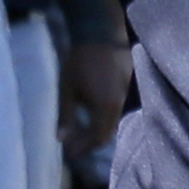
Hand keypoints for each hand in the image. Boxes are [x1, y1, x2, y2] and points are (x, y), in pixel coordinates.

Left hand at [60, 40, 127, 162]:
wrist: (100, 34)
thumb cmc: (79, 62)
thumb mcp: (67, 90)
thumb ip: (66, 116)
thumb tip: (62, 140)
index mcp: (104, 108)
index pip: (97, 138)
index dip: (84, 148)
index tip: (70, 154)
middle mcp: (118, 104)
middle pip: (107, 132)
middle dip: (90, 142)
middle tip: (74, 146)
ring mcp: (124, 94)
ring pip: (112, 121)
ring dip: (98, 130)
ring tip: (81, 133)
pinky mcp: (126, 85)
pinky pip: (116, 109)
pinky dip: (104, 118)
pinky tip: (92, 115)